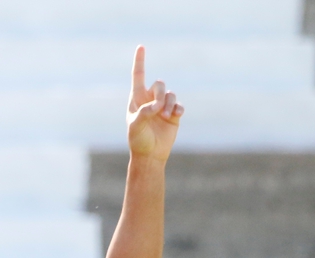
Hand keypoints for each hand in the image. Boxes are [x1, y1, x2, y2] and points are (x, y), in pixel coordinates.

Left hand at [126, 46, 182, 162]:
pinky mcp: (173, 113)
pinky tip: (175, 116)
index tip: (141, 46)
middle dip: (160, 94)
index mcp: (137, 99)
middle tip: (158, 110)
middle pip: (159, 84)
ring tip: (166, 117)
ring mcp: (162, 106)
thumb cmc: (138, 140)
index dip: (140, 61)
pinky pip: (179, 104)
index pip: (138, 76)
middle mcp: (150, 99)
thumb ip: (144, 113)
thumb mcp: (136, 127)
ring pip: (170, 94)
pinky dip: (178, 109)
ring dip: (169, 104)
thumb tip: (156, 105)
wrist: (150, 154)